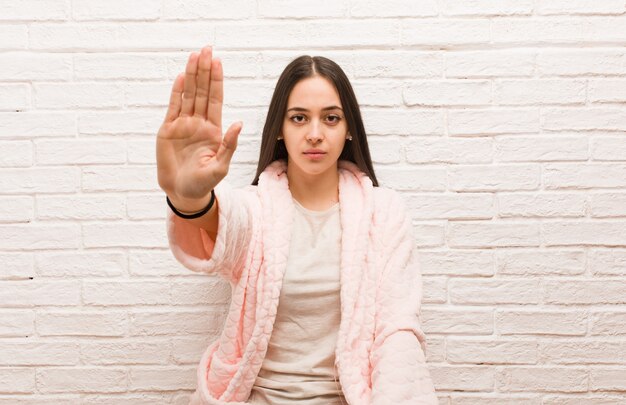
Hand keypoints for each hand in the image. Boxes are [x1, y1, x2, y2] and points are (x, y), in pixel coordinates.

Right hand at [156, 46, 241, 210]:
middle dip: (205, 71)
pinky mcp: (168, 130)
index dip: (216, 81)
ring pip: (188, 95)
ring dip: (192, 75)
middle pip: (202, 92)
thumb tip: (239, 123)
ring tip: (194, 56)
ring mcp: (183, 125)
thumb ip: (229, 145)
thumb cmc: (204, 183)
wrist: (182, 192)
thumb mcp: (220, 167)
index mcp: (213, 130)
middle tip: (206, 49)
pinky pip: (173, 107)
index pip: (215, 100)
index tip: (218, 62)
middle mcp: (199, 123)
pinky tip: (181, 77)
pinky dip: (176, 92)